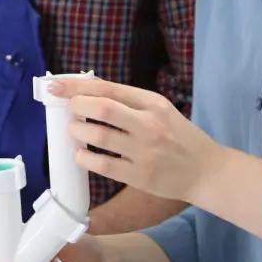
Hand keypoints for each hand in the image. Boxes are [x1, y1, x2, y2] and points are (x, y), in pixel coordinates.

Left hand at [51, 76, 224, 203]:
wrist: (206, 171)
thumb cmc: (179, 137)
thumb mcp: (160, 110)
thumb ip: (129, 102)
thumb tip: (88, 92)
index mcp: (153, 103)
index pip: (109, 88)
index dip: (77, 86)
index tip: (56, 86)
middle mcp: (149, 124)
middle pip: (102, 108)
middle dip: (76, 106)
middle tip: (68, 110)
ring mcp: (145, 151)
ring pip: (99, 137)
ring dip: (78, 132)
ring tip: (74, 131)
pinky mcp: (140, 176)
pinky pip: (103, 166)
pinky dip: (85, 158)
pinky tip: (80, 155)